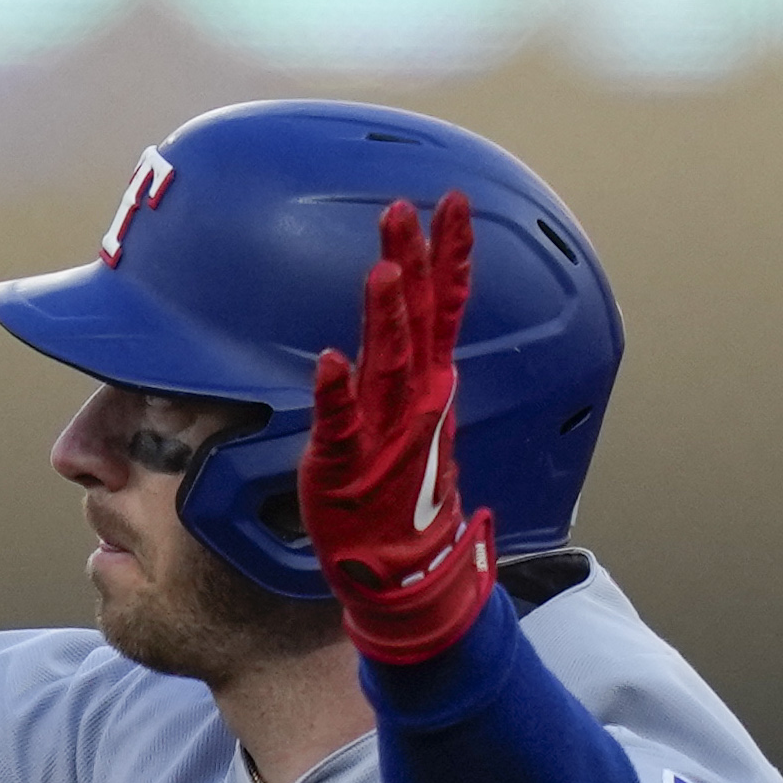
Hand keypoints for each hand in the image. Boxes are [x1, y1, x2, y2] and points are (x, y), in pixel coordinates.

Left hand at [297, 193, 497, 663]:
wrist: (404, 578)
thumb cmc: (401, 497)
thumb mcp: (415, 422)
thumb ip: (415, 371)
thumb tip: (419, 328)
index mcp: (429, 387)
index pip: (443, 308)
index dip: (450, 255)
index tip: (454, 204)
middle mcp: (413, 401)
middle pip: (416, 321)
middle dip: (413, 262)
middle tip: (405, 210)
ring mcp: (383, 434)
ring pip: (387, 364)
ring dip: (386, 317)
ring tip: (382, 270)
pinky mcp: (346, 468)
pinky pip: (341, 425)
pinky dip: (337, 395)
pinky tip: (328, 361)